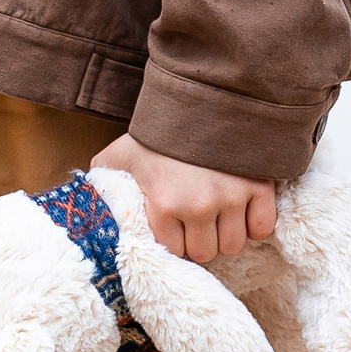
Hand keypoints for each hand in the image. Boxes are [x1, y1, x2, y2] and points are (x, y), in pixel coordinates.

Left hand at [92, 135, 276, 264]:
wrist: (198, 98)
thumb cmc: (157, 133)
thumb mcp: (119, 155)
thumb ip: (103, 180)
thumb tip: (88, 199)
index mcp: (164, 204)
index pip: (174, 251)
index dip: (174, 241)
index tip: (175, 228)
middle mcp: (198, 206)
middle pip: (206, 253)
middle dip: (200, 241)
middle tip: (196, 222)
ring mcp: (231, 198)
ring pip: (233, 244)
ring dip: (225, 234)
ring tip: (217, 216)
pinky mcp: (258, 187)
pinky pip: (262, 228)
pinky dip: (253, 224)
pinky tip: (240, 211)